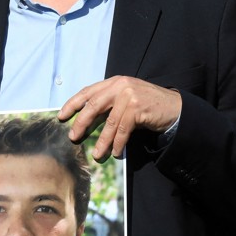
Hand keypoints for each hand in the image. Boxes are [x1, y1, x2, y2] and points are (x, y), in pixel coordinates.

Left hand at [58, 76, 181, 160]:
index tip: (61, 116)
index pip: (88, 92)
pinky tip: (114, 152)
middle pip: (94, 105)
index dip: (73, 104)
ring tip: (97, 154)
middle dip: (81, 123)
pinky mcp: (138, 108)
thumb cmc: (148, 105)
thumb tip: (85, 122)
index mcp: (114, 82)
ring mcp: (130, 95)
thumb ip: (108, 105)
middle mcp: (120, 85)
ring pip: (109, 122)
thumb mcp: (126, 99)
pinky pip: (123, 129)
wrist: (174, 108)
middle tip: (73, 137)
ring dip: (102, 141)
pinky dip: (117, 143)